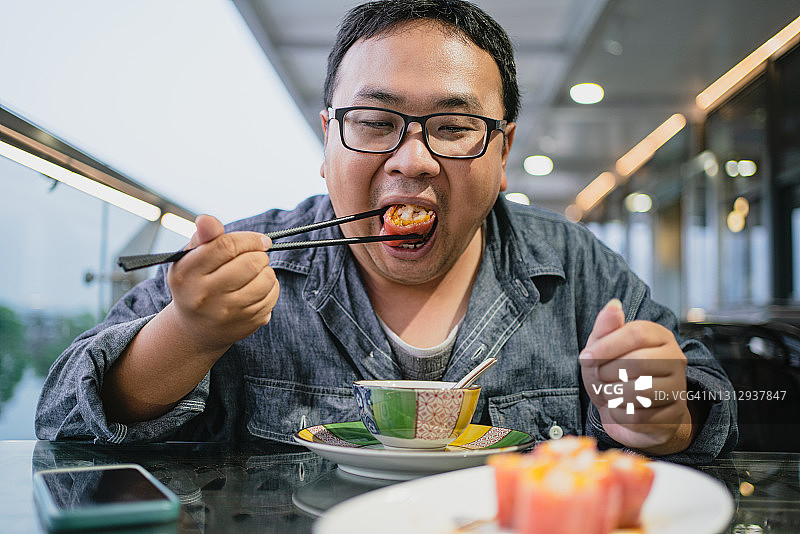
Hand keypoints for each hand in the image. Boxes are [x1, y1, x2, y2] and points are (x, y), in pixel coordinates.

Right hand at [166, 215, 279, 351]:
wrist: (194, 328)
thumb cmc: (196, 282)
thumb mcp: (191, 258)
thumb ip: (203, 236)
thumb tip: (207, 220)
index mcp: (187, 273)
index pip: (226, 246)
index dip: (249, 239)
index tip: (259, 240)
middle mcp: (204, 296)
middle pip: (250, 263)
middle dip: (259, 254)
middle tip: (255, 256)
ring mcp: (226, 314)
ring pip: (265, 280)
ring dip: (266, 270)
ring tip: (256, 272)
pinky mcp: (246, 325)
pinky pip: (272, 297)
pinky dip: (271, 287)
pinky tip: (258, 288)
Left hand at [579, 299, 693, 454]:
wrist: (626, 412)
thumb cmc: (613, 374)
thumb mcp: (602, 348)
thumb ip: (605, 328)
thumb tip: (613, 305)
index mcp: (658, 336)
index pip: (636, 333)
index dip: (606, 345)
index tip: (585, 357)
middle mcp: (675, 358)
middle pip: (637, 362)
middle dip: (607, 373)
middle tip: (600, 378)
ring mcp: (678, 387)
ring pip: (639, 391)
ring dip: (612, 395)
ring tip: (610, 393)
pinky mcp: (674, 415)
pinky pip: (639, 417)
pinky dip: (619, 415)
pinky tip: (620, 409)